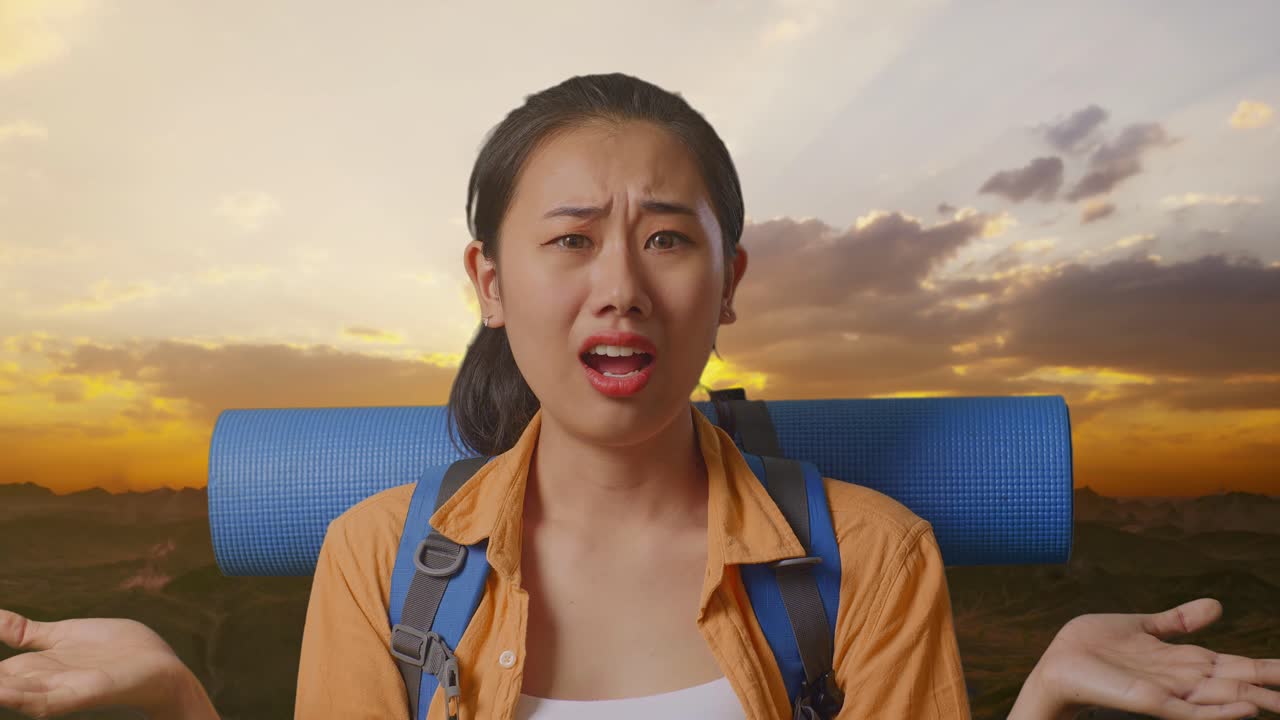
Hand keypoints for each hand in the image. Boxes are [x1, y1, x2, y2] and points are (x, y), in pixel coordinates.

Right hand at [0, 607, 213, 719]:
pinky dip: (15, 695)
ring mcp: (54, 691)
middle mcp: (35, 683)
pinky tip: (0, 688)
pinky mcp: (77, 695)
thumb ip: (22, 633)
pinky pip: (40, 700)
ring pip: (6, 694)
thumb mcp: (59, 635)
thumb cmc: (113, 652)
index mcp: (29, 668)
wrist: (158, 667)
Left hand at [1029, 597, 1279, 718]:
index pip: (1233, 664)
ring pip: (1224, 698)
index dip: (1264, 666)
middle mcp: (1183, 679)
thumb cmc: (1095, 647)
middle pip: (1236, 682)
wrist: (1060, 660)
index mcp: (1183, 661)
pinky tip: (1248, 709)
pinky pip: (1193, 711)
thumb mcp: (1144, 627)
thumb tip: (1219, 606)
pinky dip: (1221, 712)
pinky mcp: (1152, 702)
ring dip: (1256, 700)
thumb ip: (1179, 621)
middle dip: (1269, 685)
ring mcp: (1170, 693)